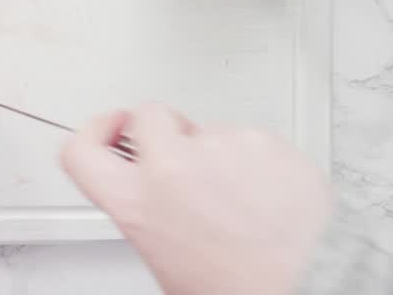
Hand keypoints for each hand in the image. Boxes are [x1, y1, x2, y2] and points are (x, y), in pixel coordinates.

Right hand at [61, 104, 331, 294]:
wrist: (310, 285)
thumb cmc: (244, 288)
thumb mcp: (167, 263)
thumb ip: (150, 216)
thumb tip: (156, 201)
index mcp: (137, 204)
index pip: (82, 150)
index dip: (94, 132)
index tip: (110, 128)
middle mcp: (172, 167)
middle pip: (147, 116)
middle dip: (161, 130)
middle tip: (181, 157)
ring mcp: (219, 147)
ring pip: (207, 129)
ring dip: (218, 154)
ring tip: (243, 200)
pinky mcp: (263, 139)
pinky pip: (250, 138)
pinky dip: (257, 160)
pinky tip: (268, 195)